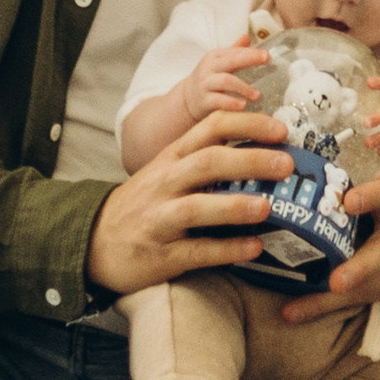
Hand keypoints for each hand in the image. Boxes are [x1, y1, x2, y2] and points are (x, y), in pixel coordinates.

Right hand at [85, 108, 292, 298]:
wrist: (94, 241)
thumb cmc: (144, 203)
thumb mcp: (167, 171)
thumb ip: (204, 159)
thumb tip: (264, 152)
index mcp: (172, 157)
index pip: (210, 128)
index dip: (247, 124)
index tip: (280, 129)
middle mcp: (166, 183)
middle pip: (208, 163)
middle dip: (249, 160)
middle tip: (286, 164)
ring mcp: (161, 219)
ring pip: (197, 207)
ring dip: (234, 205)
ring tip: (268, 207)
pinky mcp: (161, 255)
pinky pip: (196, 251)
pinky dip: (226, 249)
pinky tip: (253, 247)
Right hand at [180, 40, 263, 124]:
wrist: (188, 99)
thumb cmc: (209, 78)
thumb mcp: (219, 63)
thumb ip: (234, 51)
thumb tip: (247, 37)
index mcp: (215, 56)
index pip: (234, 51)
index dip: (251, 52)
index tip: (267, 54)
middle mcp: (209, 67)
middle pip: (230, 61)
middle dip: (249, 59)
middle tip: (266, 59)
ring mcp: (206, 84)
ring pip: (226, 81)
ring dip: (243, 87)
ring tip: (257, 95)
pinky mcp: (204, 100)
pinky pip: (219, 101)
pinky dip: (231, 103)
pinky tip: (242, 106)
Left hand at [275, 163, 379, 323]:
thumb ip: (367, 162)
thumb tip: (333, 141)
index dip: (370, 197)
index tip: (348, 201)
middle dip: (360, 269)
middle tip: (336, 282)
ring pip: (369, 285)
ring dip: (332, 298)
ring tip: (295, 308)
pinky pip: (358, 299)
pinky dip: (325, 306)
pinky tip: (293, 313)